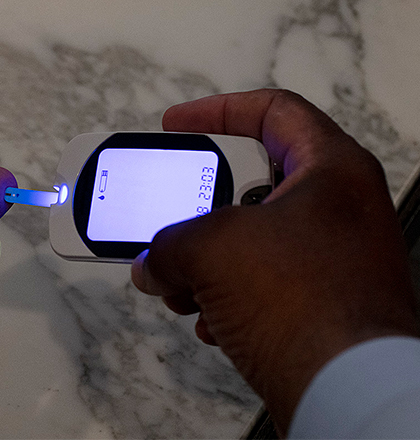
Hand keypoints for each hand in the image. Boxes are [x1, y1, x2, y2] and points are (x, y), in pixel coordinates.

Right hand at [131, 89, 418, 431]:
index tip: (176, 125)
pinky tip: (210, 320)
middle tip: (172, 216)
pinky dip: (230, 296)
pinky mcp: (327, 302)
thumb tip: (151, 266)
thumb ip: (167, 244)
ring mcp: (337, 258)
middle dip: (202, 207)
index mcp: (331, 169)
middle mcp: (342, 208)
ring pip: (256, 240)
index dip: (217, 110)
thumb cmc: (298, 299)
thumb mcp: (210, 249)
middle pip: (256, 184)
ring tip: (180, 282)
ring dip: (209, 261)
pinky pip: (267, 284)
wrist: (347, 388)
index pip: (274, 110)